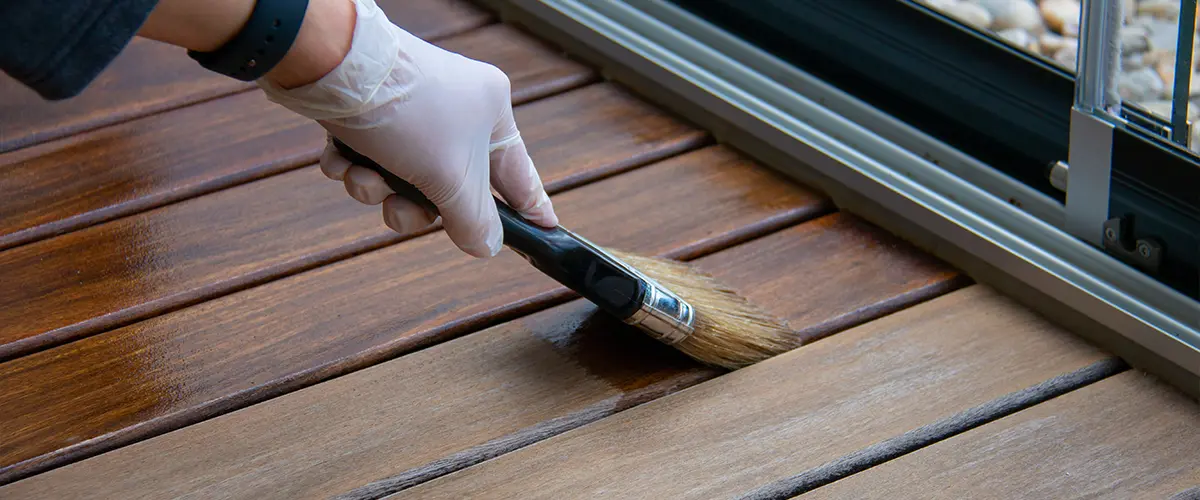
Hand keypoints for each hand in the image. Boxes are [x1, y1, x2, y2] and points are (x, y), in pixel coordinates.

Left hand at [258, 0, 557, 257]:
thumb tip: (486, 246)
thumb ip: (474, 222)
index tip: (544, 230)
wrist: (331, 68)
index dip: (530, 208)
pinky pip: (370, 159)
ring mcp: (410, 110)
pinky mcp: (369, 111)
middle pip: (448, 187)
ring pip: (403, 178)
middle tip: (399, 206)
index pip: (519, 175)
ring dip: (377, 188)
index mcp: (490, 113)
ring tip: (363, 176)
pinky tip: (343, 158)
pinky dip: (354, 167)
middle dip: (415, 205)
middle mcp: (455, 109)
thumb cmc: (406, 113)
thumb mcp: (450, 179)